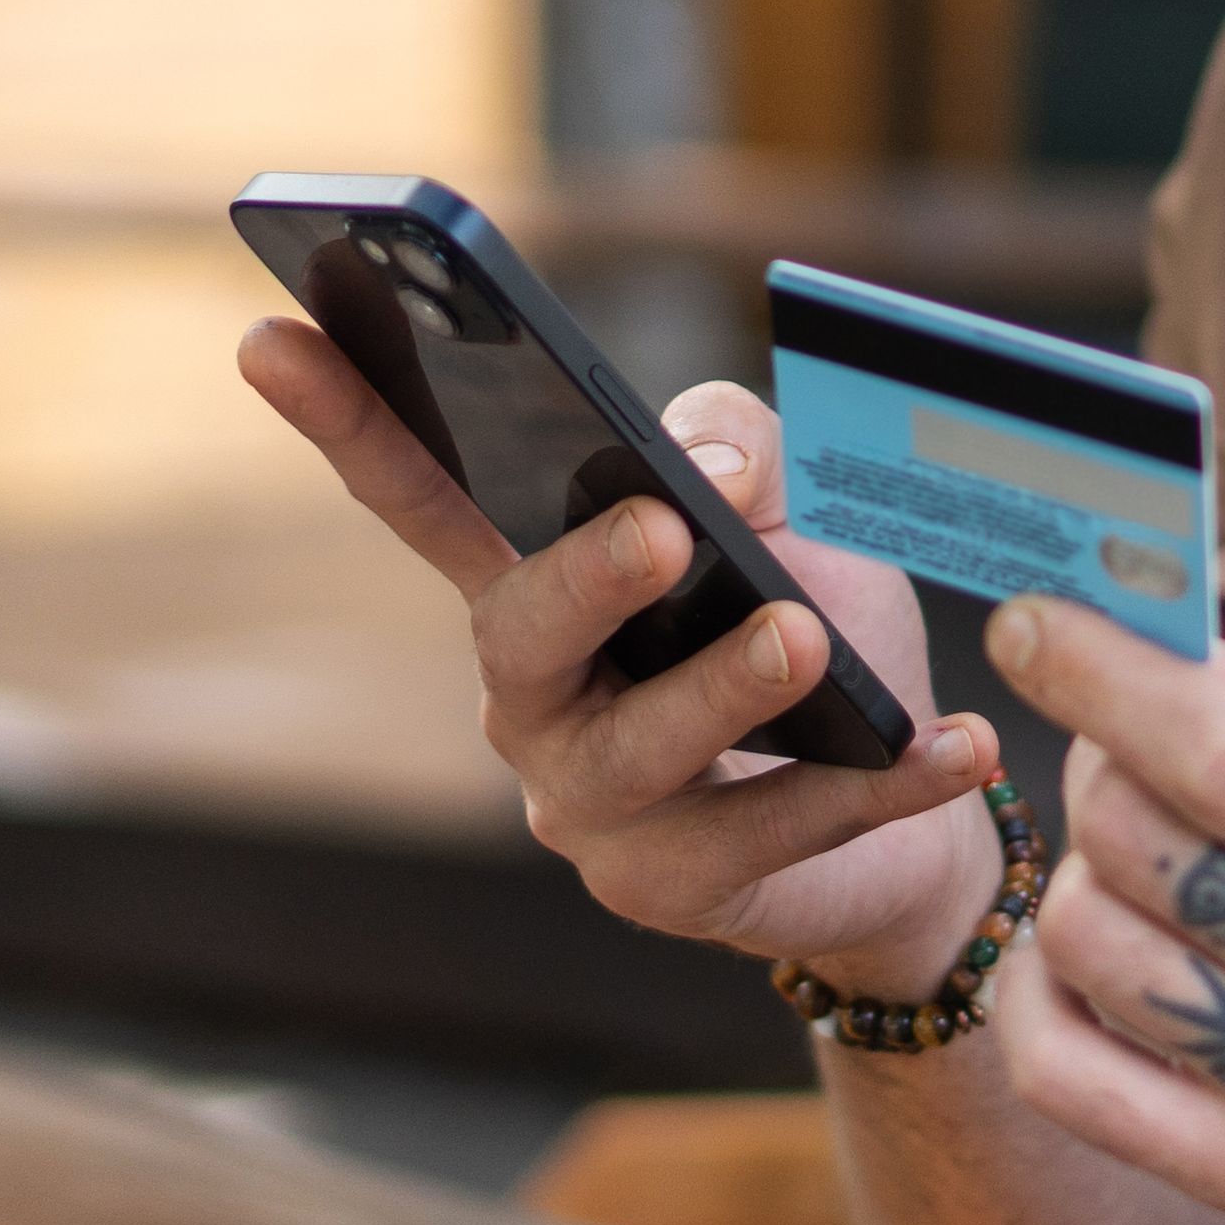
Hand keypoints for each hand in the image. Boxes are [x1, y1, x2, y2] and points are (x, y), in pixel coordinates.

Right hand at [239, 320, 1006, 993]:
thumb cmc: (810, 636)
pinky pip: (780, 835)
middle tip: (661, 528)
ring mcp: (595, 810)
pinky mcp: (682, 892)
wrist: (904, 809)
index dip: (346, 421)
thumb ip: (737, 451)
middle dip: (583, 580)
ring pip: (637, 752)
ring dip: (722, 691)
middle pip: (518, 637)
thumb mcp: (786, 515)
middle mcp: (537, 702)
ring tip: (807, 639)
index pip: (424, 497)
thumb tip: (700, 468)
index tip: (269, 333)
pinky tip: (955, 742)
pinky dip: (877, 786)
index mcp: (537, 590)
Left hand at [987, 594, 1224, 1224]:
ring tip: (1134, 872)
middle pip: (1149, 849)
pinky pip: (1058, 1070)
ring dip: (1080, 879)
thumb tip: (1112, 628)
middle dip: (1100, 774)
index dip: (1112, 682)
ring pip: (1092, 945)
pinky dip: (1034, 990)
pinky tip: (1079, 959)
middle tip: (1118, 760)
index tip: (1027, 623)